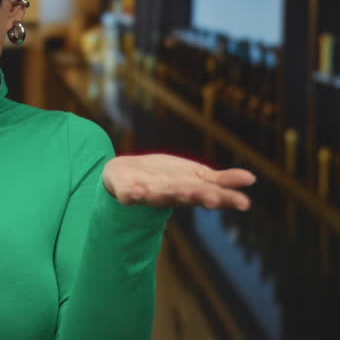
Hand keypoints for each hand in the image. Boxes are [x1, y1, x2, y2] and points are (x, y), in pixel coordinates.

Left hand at [102, 154, 254, 210]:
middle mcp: (171, 195)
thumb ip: (221, 180)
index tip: (244, 203)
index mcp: (189, 191)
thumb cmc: (165, 177)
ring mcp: (148, 194)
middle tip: (213, 197)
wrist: (124, 173)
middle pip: (187, 196)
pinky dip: (132, 194)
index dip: (226, 199)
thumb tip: (251, 178)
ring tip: (183, 191)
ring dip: (171, 194)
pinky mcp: (126, 191)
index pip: (211, 195)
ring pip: (161, 196)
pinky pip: (129, 194)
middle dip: (200, 196)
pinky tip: (135, 193)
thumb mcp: (195, 176)